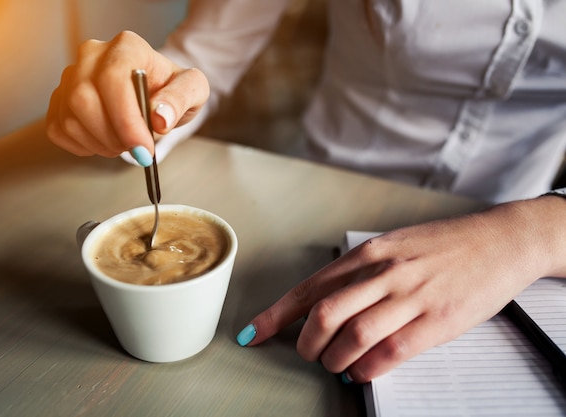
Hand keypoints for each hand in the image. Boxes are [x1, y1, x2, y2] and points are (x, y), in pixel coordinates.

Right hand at [46, 31, 208, 162]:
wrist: (156, 94)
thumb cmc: (172, 89)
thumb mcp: (193, 90)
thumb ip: (179, 100)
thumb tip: (160, 117)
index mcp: (126, 47)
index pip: (112, 80)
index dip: (126, 120)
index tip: (143, 147)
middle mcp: (92, 56)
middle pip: (83, 100)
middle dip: (113, 136)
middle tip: (138, 150)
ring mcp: (71, 76)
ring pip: (70, 118)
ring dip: (101, 144)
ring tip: (126, 143)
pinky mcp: (60, 99)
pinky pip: (59, 130)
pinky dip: (84, 146)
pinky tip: (106, 141)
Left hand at [237, 197, 565, 381]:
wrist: (499, 241)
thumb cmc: (444, 245)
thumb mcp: (393, 245)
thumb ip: (360, 271)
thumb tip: (327, 303)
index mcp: (368, 253)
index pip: (310, 287)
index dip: (276, 314)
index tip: (254, 333)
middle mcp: (383, 272)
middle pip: (324, 313)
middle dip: (304, 342)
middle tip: (306, 354)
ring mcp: (410, 296)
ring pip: (352, 334)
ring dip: (333, 358)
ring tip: (333, 364)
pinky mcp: (437, 321)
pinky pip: (390, 351)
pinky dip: (367, 367)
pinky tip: (360, 372)